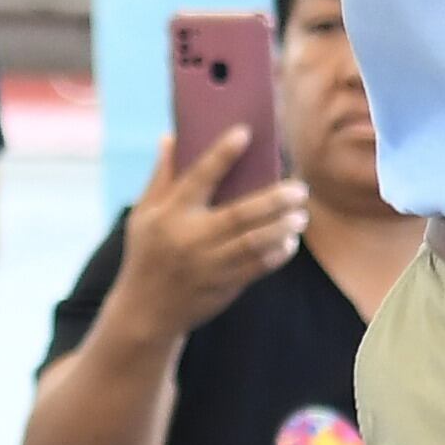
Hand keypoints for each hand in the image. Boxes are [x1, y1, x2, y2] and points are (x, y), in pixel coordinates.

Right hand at [100, 132, 308, 341]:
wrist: (145, 312)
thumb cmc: (146, 253)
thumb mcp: (143, 215)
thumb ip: (160, 177)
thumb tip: (171, 137)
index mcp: (170, 214)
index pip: (199, 177)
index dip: (221, 154)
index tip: (245, 133)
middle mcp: (190, 238)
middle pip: (239, 214)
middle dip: (274, 199)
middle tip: (299, 187)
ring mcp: (208, 264)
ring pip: (254, 242)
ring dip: (283, 227)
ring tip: (302, 214)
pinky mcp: (222, 286)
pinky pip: (257, 267)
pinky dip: (277, 254)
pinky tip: (290, 241)